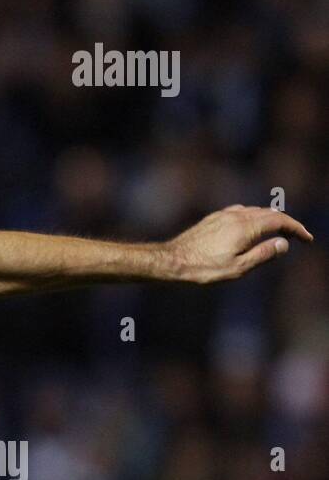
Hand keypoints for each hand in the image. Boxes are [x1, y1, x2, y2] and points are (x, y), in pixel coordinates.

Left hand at [166, 205, 311, 282]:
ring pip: (254, 210)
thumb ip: (263, 254)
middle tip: (297, 236)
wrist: (172, 260)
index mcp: (244, 227)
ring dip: (270, 218)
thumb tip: (283, 243)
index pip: (279, 220)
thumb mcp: (238, 268)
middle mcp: (235, 216)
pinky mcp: (212, 219)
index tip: (307, 239)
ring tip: (279, 231)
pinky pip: (240, 211)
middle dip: (286, 223)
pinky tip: (252, 226)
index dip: (296, 228)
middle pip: (268, 213)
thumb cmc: (204, 268)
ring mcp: (222, 215)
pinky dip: (254, 216)